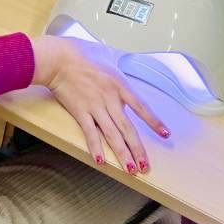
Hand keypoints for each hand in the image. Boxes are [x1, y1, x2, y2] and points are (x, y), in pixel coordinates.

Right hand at [30, 35, 169, 172]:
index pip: (141, 107)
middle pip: (128, 129)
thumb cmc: (82, 54)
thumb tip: (127, 61)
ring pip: (112, 135)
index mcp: (120, 85)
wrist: (59, 60)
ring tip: (130, 170)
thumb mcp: (108, 55)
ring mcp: (95, 107)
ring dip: (122, 154)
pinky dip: (95, 148)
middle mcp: (110, 99)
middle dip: (138, 150)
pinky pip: (90, 133)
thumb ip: (119, 63)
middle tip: (145, 167)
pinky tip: (101, 161)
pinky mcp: (80, 112)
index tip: (165, 134)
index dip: (154, 122)